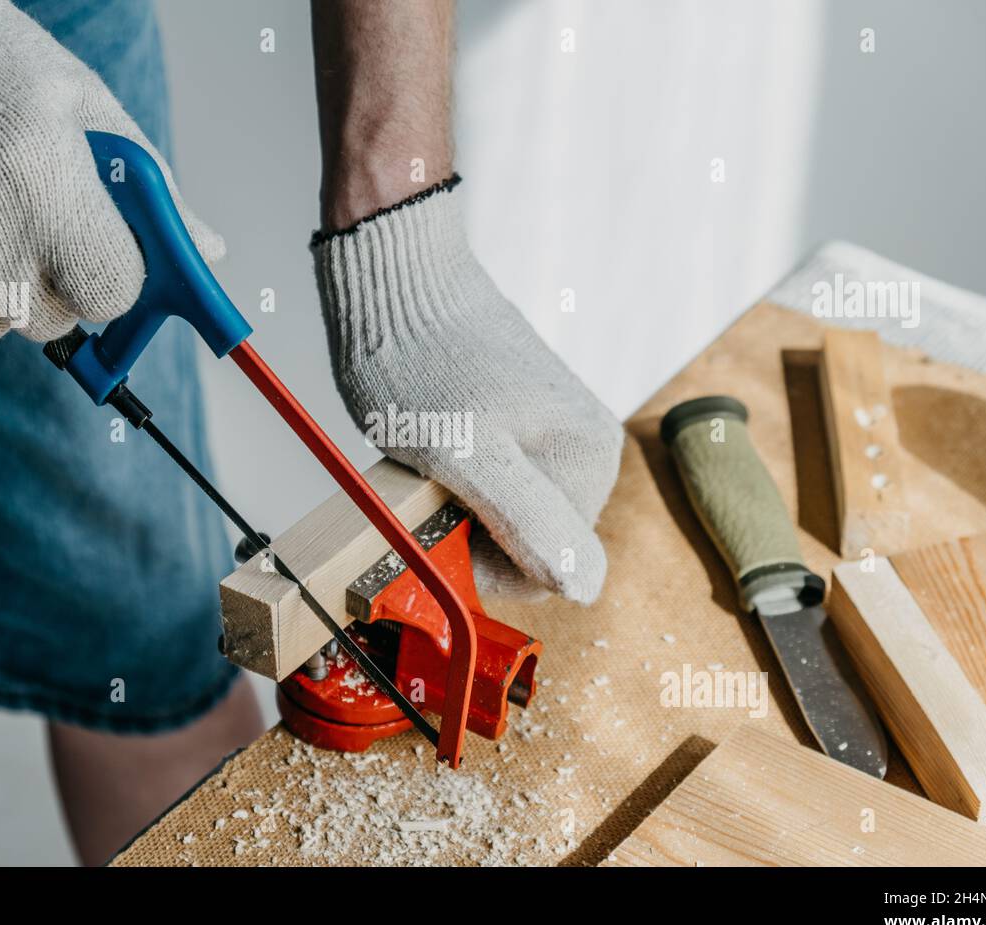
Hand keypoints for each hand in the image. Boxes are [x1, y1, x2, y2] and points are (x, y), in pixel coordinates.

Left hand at [313, 184, 623, 602]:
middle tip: (430, 479)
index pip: (548, 571)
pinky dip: (462, 471)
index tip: (437, 523)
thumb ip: (528, 524)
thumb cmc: (419, 360)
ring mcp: (559, 427)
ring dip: (464, 500)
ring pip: (512, 510)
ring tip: (433, 449)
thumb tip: (586, 591)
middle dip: (475, 528)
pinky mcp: (528, 413)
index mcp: (588, 460)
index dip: (483, 564)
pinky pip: (500, 475)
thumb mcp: (466, 455)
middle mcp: (589, 446)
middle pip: (533, 541)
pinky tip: (439, 434)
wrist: (396, 272)